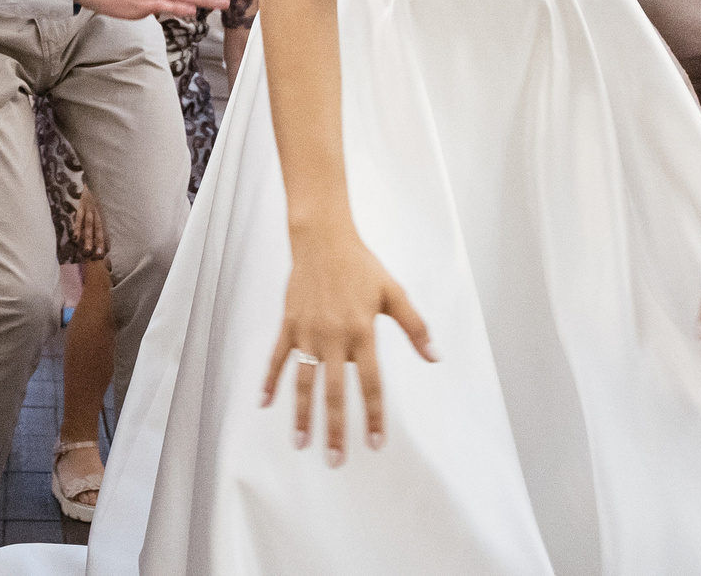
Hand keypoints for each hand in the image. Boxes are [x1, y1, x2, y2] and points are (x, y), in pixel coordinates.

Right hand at [260, 225, 433, 464]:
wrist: (322, 239)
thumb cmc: (360, 265)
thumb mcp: (394, 293)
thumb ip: (415, 327)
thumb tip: (435, 357)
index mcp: (362, 333)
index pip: (371, 384)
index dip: (374, 415)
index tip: (375, 443)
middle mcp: (333, 337)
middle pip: (335, 392)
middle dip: (335, 429)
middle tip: (335, 460)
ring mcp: (307, 333)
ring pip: (303, 382)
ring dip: (302, 415)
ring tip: (301, 443)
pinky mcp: (289, 325)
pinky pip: (277, 358)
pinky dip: (270, 381)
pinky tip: (265, 403)